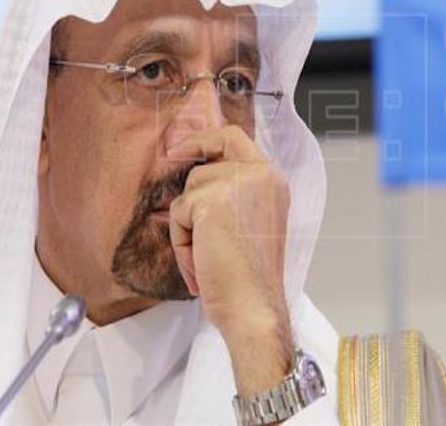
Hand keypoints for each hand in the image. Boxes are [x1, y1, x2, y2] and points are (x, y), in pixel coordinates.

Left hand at [167, 125, 293, 393]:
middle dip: (188, 170)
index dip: (206, 139)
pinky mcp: (211, 202)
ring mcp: (237, 184)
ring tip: (205, 256)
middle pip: (210, 154)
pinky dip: (181, 242)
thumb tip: (189, 177)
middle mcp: (261, 174)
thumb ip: (232, 194)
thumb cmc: (250, 276)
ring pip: (190, 188)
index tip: (183, 151)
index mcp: (273, 180)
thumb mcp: (250, 222)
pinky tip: (200, 264)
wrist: (254, 307)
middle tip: (171, 176)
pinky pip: (179, 214)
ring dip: (188, 223)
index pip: (235, 137)